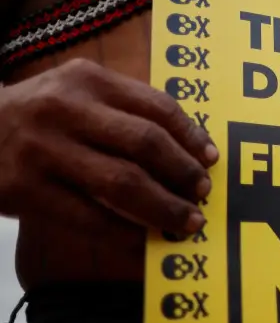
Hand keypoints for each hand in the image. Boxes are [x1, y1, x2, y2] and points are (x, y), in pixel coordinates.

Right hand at [0, 59, 216, 235]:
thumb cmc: (34, 114)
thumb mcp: (73, 93)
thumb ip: (121, 109)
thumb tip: (186, 146)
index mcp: (87, 80)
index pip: (156, 107)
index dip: (191, 136)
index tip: (211, 159)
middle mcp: (67, 110)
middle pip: (145, 143)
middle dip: (182, 172)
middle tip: (203, 193)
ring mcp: (44, 150)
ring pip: (122, 183)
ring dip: (163, 206)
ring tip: (187, 222)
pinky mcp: (25, 190)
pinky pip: (89, 217)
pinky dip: (125, 233)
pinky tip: (146, 242)